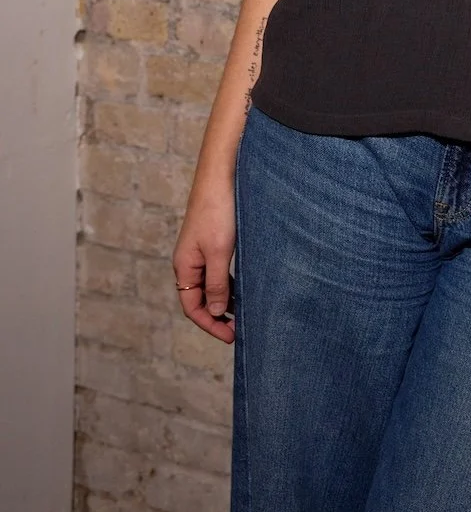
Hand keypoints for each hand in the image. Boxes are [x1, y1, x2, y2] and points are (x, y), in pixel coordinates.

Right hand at [172, 182, 236, 344]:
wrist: (221, 175)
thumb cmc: (218, 210)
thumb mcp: (219, 252)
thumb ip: (217, 283)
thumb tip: (216, 312)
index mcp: (184, 266)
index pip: (192, 307)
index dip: (210, 324)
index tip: (231, 336)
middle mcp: (189, 261)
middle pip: (200, 299)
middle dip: (218, 316)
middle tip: (240, 329)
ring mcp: (200, 251)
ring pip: (211, 285)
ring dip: (225, 300)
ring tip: (246, 312)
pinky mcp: (213, 241)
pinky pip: (219, 270)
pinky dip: (230, 283)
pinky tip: (245, 286)